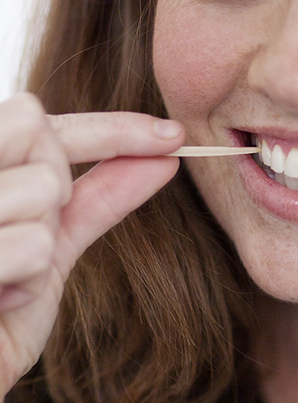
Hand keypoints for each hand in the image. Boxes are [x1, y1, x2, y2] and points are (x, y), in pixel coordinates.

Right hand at [0, 93, 183, 402]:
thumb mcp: (50, 248)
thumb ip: (99, 197)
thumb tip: (166, 157)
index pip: (37, 119)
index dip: (115, 125)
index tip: (175, 138)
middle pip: (35, 128)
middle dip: (55, 186)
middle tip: (29, 235)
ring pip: (44, 186)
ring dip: (40, 247)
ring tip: (1, 281)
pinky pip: (32, 244)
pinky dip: (25, 283)